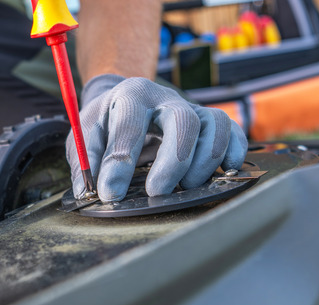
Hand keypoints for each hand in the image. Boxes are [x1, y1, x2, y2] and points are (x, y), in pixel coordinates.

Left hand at [66, 74, 247, 201]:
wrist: (127, 99)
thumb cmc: (106, 122)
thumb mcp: (85, 134)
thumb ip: (85, 161)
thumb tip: (88, 193)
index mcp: (130, 96)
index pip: (129, 126)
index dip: (120, 163)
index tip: (111, 194)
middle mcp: (166, 98)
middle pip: (183, 121)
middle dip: (172, 163)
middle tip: (156, 193)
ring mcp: (192, 108)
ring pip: (214, 127)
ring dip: (204, 163)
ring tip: (185, 186)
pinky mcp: (210, 122)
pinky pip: (234, 133)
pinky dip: (233, 154)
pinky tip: (222, 174)